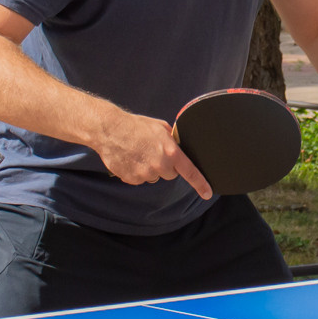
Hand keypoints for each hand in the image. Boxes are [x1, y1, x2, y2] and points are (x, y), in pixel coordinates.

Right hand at [94, 110, 212, 199]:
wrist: (110, 130)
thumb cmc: (135, 126)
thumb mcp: (160, 128)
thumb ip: (172, 141)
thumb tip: (179, 147)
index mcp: (171, 152)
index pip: (190, 172)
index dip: (201, 184)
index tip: (207, 193)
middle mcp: (160, 165)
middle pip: (170, 174)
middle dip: (165, 166)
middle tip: (153, 152)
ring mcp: (145, 174)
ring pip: (154, 177)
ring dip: (149, 168)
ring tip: (138, 153)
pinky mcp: (132, 179)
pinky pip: (140, 179)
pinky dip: (136, 171)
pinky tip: (130, 158)